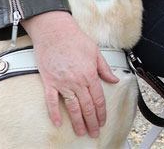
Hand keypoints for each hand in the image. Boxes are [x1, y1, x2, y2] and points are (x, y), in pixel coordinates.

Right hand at [22, 11, 118, 137]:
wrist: (55, 31)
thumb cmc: (75, 38)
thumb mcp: (95, 51)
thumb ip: (104, 68)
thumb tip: (114, 80)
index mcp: (90, 74)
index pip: (98, 98)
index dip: (101, 112)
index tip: (103, 121)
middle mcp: (77, 81)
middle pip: (86, 106)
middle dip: (92, 122)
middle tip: (94, 132)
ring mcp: (62, 82)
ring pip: (72, 107)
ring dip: (77, 122)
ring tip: (81, 132)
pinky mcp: (49, 81)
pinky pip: (51, 101)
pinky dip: (54, 113)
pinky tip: (58, 122)